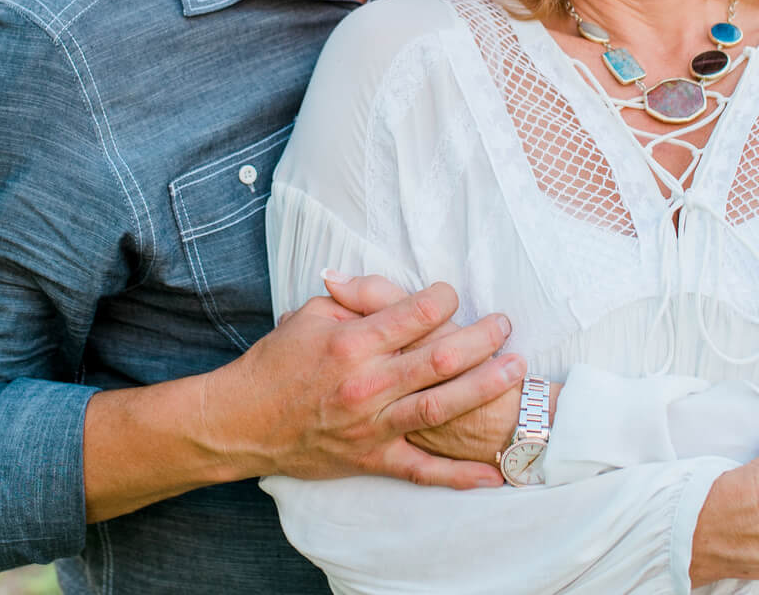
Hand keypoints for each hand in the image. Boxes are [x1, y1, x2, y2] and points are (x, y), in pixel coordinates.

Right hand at [217, 273, 522, 488]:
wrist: (242, 423)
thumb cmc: (277, 364)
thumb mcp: (309, 316)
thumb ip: (352, 298)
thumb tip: (381, 282)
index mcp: (352, 342)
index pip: (415, 313)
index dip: (444, 299)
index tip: (453, 295)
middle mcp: (367, 384)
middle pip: (441, 358)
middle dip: (483, 338)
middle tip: (505, 325)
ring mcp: (371, 426)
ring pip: (441, 406)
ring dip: (485, 387)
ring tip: (517, 369)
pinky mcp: (371, 459)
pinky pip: (422, 470)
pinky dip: (459, 476)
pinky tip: (493, 473)